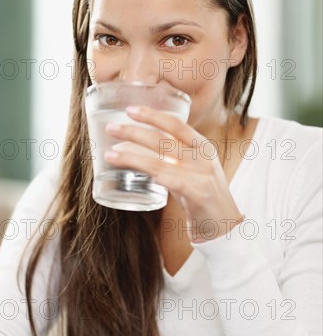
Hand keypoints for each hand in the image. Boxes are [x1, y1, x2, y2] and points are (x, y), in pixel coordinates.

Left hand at [104, 105, 243, 242]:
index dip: (152, 115)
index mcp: (202, 146)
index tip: (130, 110)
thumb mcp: (192, 169)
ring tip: (110, 154)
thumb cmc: (203, 196)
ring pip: (160, 161)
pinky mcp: (199, 195)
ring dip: (131, 156)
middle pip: (163, 139)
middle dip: (134, 132)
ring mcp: (201, 175)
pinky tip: (133, 172)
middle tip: (111, 128)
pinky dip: (152, 175)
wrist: (225, 225)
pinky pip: (171, 181)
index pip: (176, 124)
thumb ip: (171, 157)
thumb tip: (135, 147)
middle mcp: (202, 157)